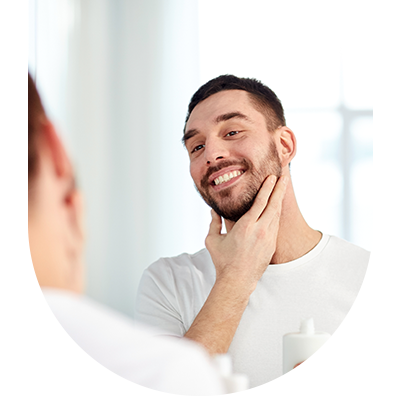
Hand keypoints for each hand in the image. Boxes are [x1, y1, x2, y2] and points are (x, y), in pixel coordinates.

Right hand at [205, 175, 287, 291]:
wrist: (237, 281)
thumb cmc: (223, 261)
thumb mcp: (213, 240)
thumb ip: (214, 223)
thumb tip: (213, 210)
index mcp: (246, 226)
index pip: (260, 202)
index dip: (267, 188)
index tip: (272, 178)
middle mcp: (260, 231)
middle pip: (273, 205)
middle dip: (279, 189)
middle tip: (284, 177)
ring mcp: (268, 238)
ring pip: (276, 215)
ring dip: (279, 200)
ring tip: (282, 189)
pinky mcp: (271, 245)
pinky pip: (276, 225)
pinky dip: (276, 214)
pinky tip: (276, 208)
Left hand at [286, 356, 367, 395]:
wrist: (361, 381)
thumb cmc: (343, 368)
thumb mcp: (338, 360)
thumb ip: (324, 359)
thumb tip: (298, 356)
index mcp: (345, 360)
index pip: (326, 362)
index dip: (310, 365)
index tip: (296, 368)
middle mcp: (349, 374)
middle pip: (324, 378)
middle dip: (304, 380)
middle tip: (291, 381)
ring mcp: (348, 388)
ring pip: (324, 391)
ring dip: (305, 392)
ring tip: (293, 391)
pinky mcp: (345, 395)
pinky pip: (328, 397)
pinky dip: (312, 398)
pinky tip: (303, 398)